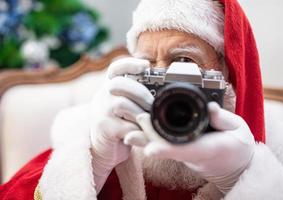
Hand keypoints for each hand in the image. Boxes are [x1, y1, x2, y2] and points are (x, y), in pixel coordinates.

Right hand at [90, 57, 152, 192]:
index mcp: (110, 88)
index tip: (145, 65)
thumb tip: (163, 91)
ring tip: (149, 122)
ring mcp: (101, 111)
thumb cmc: (121, 125)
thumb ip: (137, 98)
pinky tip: (143, 135)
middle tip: (152, 104)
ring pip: (123, 104)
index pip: (116, 69)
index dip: (129, 64)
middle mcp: (102, 96)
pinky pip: (126, 126)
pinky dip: (139, 131)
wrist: (104, 148)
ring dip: (141, 113)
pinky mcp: (104, 128)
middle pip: (119, 83)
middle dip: (140, 92)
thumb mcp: (127, 107)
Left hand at [135, 102, 254, 193]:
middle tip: (138, 118)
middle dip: (150, 135)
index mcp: (208, 149)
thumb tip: (211, 107)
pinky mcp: (181, 151)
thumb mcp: (238, 130)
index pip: (185, 150)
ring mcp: (185, 155)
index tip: (150, 149)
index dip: (166, 150)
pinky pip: (164, 144)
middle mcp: (192, 154)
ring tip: (133, 123)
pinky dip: (150, 137)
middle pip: (166, 148)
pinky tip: (139, 129)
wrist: (234, 164)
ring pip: (162, 147)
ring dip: (145, 137)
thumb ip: (224, 120)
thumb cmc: (237, 146)